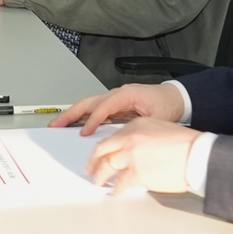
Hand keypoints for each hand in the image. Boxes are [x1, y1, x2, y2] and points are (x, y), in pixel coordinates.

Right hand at [50, 82, 186, 132]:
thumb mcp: (157, 118)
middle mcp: (117, 94)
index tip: (84, 132)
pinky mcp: (114, 104)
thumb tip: (123, 139)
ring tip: (58, 123)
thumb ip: (138, 127)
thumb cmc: (168, 105)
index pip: (104, 107)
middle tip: (57, 123)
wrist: (176, 97)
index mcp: (127, 94)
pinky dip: (81, 115)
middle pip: (89, 102)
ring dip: (72, 114)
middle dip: (71, 113)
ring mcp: (114, 98)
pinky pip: (94, 108)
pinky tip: (73, 123)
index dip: (92, 120)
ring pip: (88, 104)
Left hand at [84, 119, 199, 193]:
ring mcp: (131, 156)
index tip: (100, 154)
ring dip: (101, 176)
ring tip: (99, 182)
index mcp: (136, 125)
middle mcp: (130, 138)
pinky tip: (116, 192)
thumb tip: (131, 150)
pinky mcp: (137, 173)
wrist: (198, 155)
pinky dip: (116, 189)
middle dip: (93, 161)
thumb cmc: (186, 145)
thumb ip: (142, 136)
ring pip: (106, 167)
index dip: (104, 148)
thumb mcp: (161, 129)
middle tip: (89, 168)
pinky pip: (120, 183)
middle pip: (102, 150)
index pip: (112, 136)